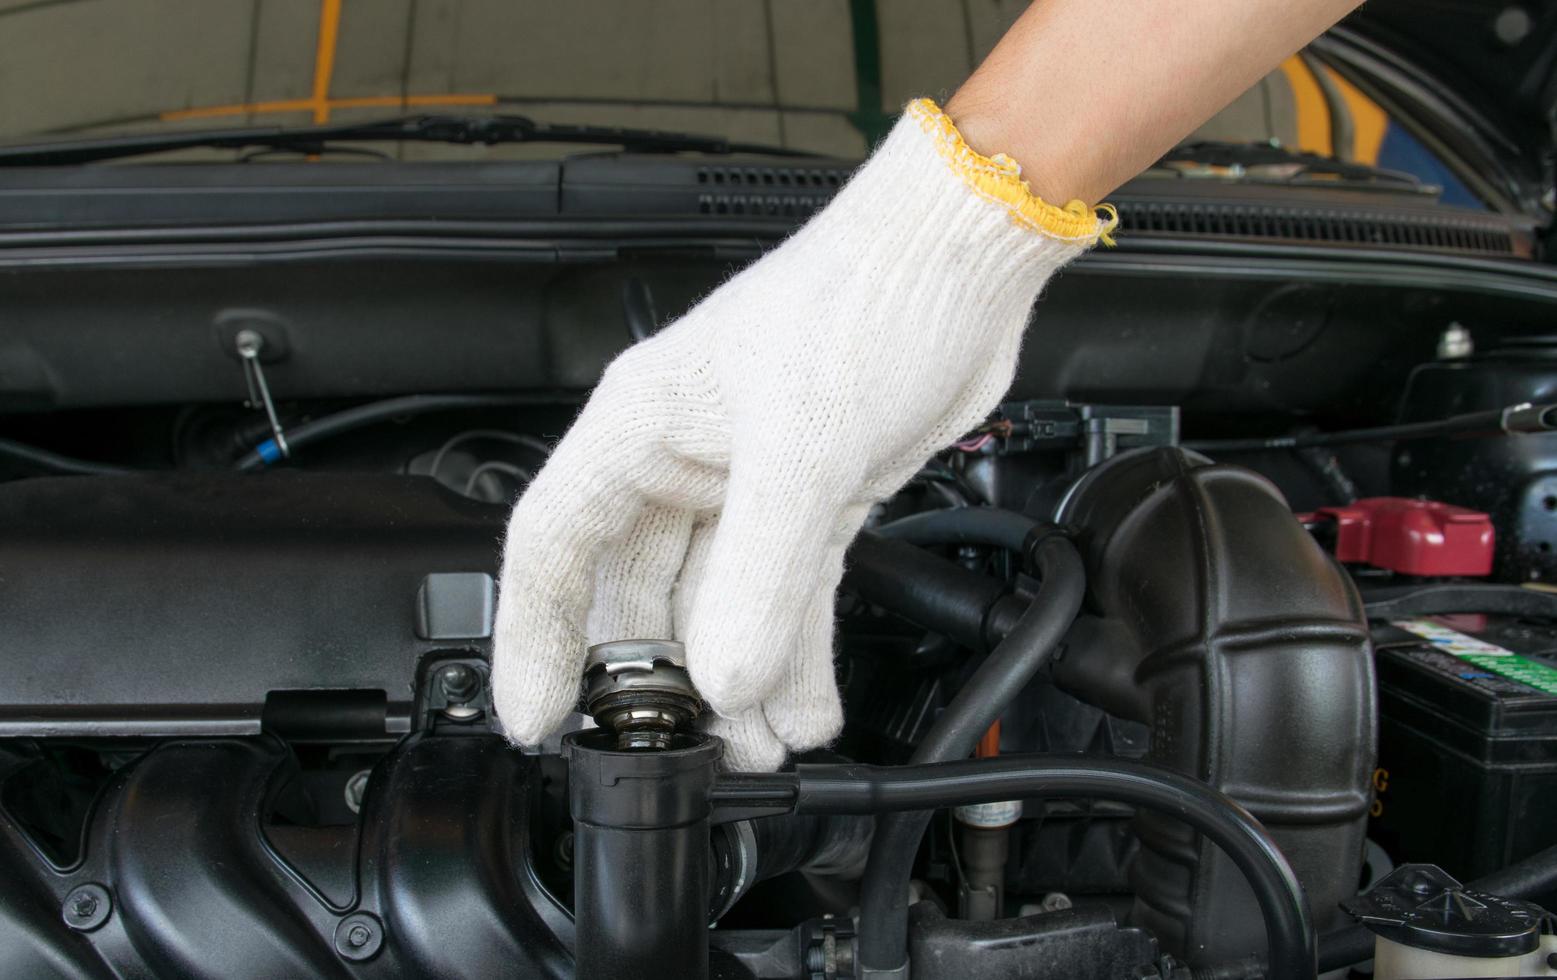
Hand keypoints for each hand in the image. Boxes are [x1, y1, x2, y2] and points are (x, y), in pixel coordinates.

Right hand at [490, 101, 1109, 769]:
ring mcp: (748, 484)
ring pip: (717, 607)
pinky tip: (805, 706)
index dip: (535, 636)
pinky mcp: (813, 499)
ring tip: (758, 745)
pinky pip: (784, 598)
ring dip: (735, 682)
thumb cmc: (866, 301)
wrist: (959, 267)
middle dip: (658, 679)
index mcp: (639, 425)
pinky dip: (793, 656)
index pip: (553, 544)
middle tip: (681, 748)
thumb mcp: (804, 445)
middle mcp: (683, 458)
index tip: (539, 715)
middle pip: (635, 593)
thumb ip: (759, 573)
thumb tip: (725, 676)